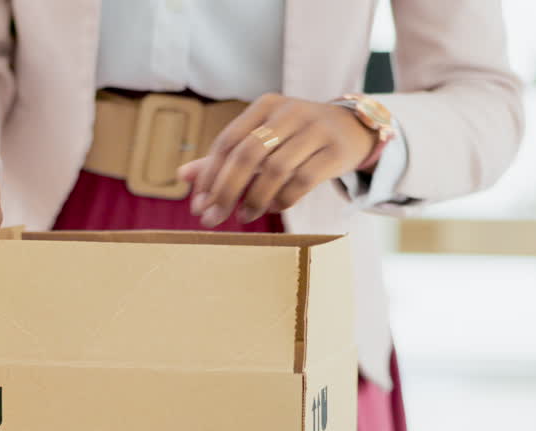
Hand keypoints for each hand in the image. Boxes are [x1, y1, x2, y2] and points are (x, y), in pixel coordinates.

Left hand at [179, 93, 376, 226]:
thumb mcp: (261, 139)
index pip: (227, 141)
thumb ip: (225, 157)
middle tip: (212, 219)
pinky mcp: (336, 151)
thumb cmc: (296, 138)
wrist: (353, 129)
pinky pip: (304, 180)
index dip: (209, 175)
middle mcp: (289, 112)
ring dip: (254, 199)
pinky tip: (272, 209)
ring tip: (243, 218)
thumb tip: (182, 176)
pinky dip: (283, 199)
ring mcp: (316, 129)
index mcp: (265, 106)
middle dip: (225, 191)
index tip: (198, 205)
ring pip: (276, 169)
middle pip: (248, 154)